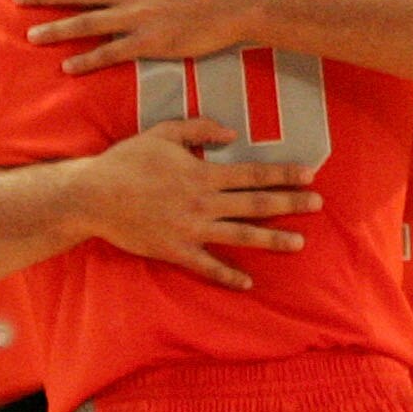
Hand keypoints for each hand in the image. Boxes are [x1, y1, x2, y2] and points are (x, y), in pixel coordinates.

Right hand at [69, 116, 319, 290]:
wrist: (94, 195)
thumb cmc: (127, 161)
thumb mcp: (163, 132)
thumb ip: (199, 129)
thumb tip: (232, 133)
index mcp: (202, 173)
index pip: (253, 173)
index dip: (283, 173)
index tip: (309, 175)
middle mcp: (203, 202)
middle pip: (256, 203)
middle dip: (290, 203)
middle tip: (318, 205)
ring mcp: (191, 229)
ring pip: (240, 235)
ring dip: (272, 239)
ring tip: (299, 243)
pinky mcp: (175, 250)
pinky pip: (207, 266)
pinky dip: (228, 275)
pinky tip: (248, 282)